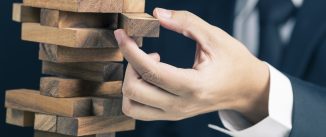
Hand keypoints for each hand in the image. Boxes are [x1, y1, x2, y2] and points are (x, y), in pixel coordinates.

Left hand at [114, 8, 269, 122]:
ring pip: (132, 106)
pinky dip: (136, 92)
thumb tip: (157, 14)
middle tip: (141, 48)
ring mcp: (175, 113)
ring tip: (148, 66)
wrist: (246, 89)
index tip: (122, 34)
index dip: (130, 50)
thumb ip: (186, 22)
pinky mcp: (172, 114)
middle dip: (129, 65)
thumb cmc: (234, 62)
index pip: (150, 71)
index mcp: (194, 85)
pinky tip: (151, 76)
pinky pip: (141, 110)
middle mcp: (181, 104)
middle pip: (134, 91)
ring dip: (131, 82)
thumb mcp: (215, 37)